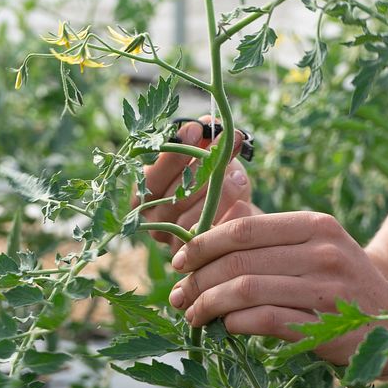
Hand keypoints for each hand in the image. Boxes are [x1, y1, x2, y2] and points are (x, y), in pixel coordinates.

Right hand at [139, 117, 260, 250]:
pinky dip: (230, 218)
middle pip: (175, 197)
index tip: (197, 129)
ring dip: (220, 192)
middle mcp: (154, 223)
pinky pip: (214, 239)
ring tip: (239, 175)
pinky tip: (244, 202)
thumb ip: (204, 140)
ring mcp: (175, 247)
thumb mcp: (208, 158)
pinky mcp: (199, 265)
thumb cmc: (216, 182)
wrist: (238, 220)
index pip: (151, 177)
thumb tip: (210, 123)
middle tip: (228, 143)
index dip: (174, 153)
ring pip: (194, 219)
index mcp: (144, 197)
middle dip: (204, 166)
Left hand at [167, 211, 387, 365]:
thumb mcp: (318, 246)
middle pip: (238, 261)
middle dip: (197, 279)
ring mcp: (324, 290)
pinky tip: (223, 327)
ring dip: (207, 304)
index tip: (180, 260)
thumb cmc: (343, 283)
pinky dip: (233, 324)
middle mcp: (322, 252)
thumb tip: (206, 236)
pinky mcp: (323, 327)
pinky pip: (261, 321)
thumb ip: (272, 238)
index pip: (244, 228)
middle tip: (177, 294)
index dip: (203, 244)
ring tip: (192, 314)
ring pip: (243, 291)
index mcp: (315, 225)